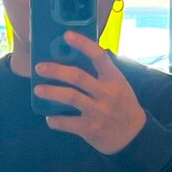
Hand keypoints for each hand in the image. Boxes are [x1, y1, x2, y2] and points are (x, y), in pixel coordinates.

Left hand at [33, 32, 146, 154]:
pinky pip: (68, 123)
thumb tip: (73, 60)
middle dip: (56, 70)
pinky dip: (55, 120)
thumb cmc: (122, 106)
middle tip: (39, 68)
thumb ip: (102, 75)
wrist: (133, 136)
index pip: (99, 56)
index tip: (66, 35)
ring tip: (38, 89)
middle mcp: (106, 94)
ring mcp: (98, 112)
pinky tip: (49, 118)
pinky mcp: (90, 129)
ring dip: (51, 92)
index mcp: (114, 79)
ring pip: (70, 97)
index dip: (82, 44)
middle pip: (78, 77)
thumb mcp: (119, 86)